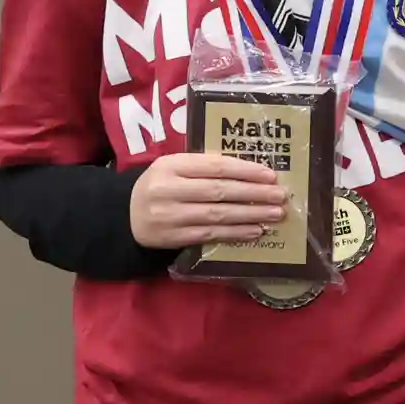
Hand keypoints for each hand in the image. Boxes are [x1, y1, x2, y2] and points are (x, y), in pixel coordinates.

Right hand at [130, 151, 285, 248]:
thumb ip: (203, 167)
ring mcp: (170, 216)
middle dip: (254, 194)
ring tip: (275, 214)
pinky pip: (211, 235)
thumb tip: (250, 172)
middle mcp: (168, 190)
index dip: (245, 171)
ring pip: (217, 215)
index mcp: (170, 165)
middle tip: (280, 196)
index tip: (270, 175)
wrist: (124, 215)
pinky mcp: (173, 237)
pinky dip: (236, 233)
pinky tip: (256, 230)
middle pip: (219, 191)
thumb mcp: (173, 167)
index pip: (214, 167)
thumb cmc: (160, 185)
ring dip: (250, 215)